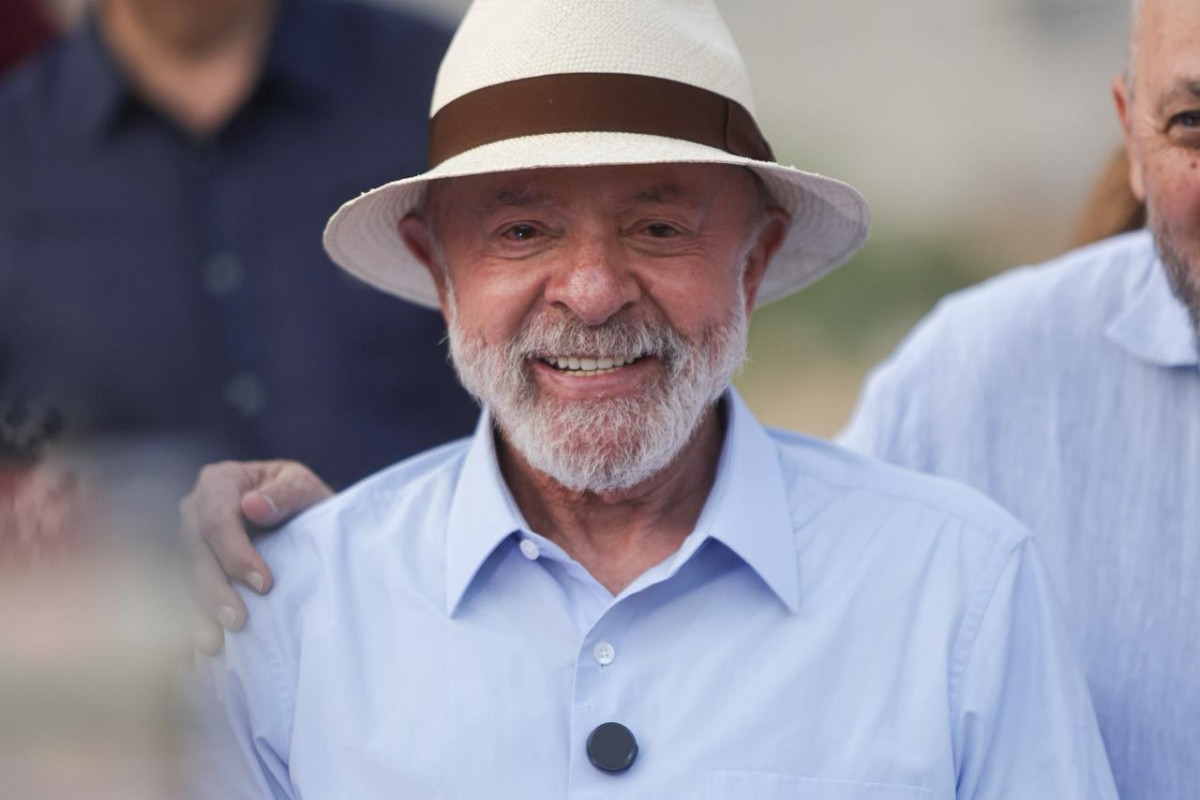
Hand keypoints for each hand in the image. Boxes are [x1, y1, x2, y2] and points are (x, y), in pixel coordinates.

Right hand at [179, 460, 331, 654]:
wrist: (299, 518)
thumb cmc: (302, 500)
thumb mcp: (305, 489)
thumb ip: (287, 493)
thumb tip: (253, 506)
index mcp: (220, 482)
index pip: (218, 519)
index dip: (236, 553)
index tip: (265, 585)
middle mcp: (193, 509)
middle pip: (193, 551)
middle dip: (214, 589)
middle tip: (238, 622)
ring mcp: (184, 540)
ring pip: (180, 576)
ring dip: (195, 610)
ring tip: (212, 644)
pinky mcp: (185, 568)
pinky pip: (176, 595)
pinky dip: (184, 620)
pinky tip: (191, 651)